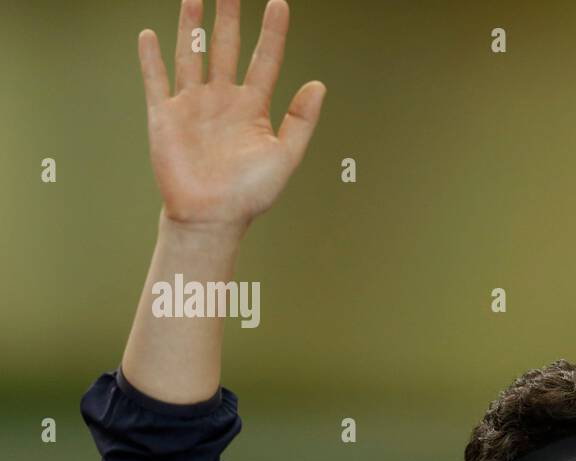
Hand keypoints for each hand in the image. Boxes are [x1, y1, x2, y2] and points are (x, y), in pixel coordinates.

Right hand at [137, 0, 324, 233]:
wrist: (212, 217)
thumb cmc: (250, 194)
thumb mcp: (285, 156)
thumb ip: (301, 120)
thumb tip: (318, 85)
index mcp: (253, 108)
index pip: (265, 60)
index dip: (272, 33)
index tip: (278, 4)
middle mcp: (222, 100)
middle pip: (227, 48)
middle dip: (229, 16)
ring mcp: (193, 105)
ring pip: (192, 55)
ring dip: (192, 26)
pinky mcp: (165, 115)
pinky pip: (156, 80)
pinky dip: (151, 58)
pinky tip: (150, 35)